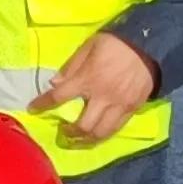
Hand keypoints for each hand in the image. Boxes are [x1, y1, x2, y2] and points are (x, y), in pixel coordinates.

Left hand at [46, 30, 159, 145]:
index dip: (43, 104)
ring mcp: (119, 105)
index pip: (59, 97)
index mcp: (88, 78)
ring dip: (86, 140)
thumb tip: (55, 83)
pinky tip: (97, 134)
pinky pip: (116, 129)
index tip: (32, 109)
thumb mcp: (89, 46)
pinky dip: (103, 135)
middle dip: (69, 133)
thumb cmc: (115, 43)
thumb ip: (71, 66)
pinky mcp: (132, 109)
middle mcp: (102, 97)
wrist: (150, 47)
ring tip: (78, 139)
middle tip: (63, 131)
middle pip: (82, 125)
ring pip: (100, 133)